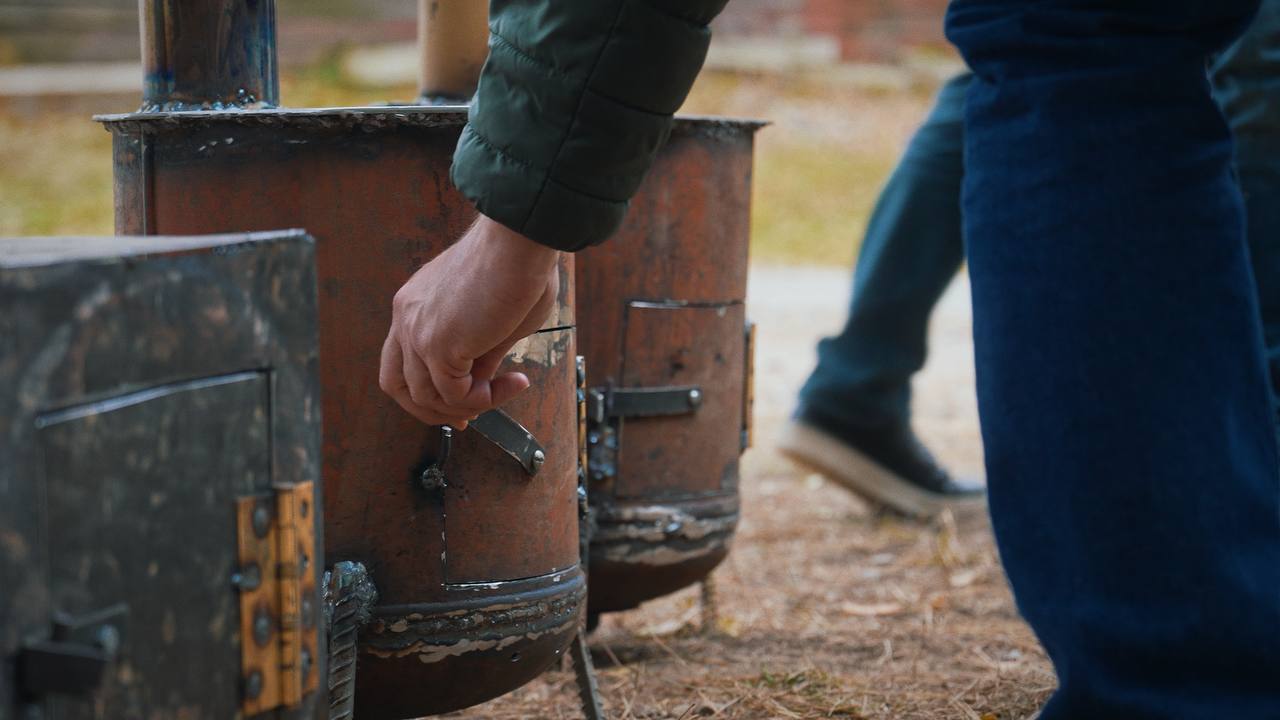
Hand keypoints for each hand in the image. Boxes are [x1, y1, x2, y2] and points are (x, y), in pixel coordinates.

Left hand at [380, 214, 559, 427]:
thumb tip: (481, 383)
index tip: (464, 401)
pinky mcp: (438, 345)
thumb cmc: (517, 264)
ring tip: (509, 388)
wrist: (520, 242)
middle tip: (468, 420)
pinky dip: (485, 400)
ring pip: (427, 397)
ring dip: (470, 406)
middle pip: (397, 385)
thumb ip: (480, 351)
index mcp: (415, 303)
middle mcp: (406, 316)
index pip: (403, 360)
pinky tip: (513, 382)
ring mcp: (417, 331)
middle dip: (431, 411)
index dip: (428, 389)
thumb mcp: (492, 316)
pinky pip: (455, 395)